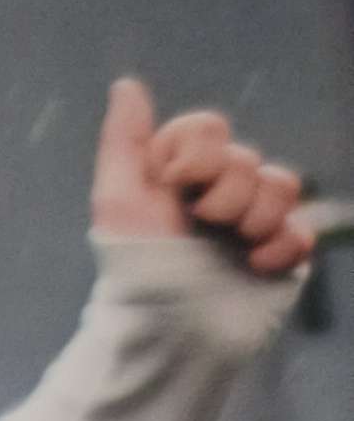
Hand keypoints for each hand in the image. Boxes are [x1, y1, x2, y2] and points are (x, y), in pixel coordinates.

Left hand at [91, 75, 314, 279]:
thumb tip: (126, 85)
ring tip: (233, 247)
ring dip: (256, 216)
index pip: (208, 129)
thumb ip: (124, 142)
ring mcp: (249, 226)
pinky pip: (301, 231)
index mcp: (178, 180)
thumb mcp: (119, 204)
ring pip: (282, 185)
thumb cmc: (134, 271)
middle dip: (225, 191)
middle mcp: (216, 196)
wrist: (168, 335)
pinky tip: (254, 267)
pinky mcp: (277, 257)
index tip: (174, 184)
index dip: (200, 152)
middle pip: (246, 159)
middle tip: (202, 223)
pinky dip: (281, 247)